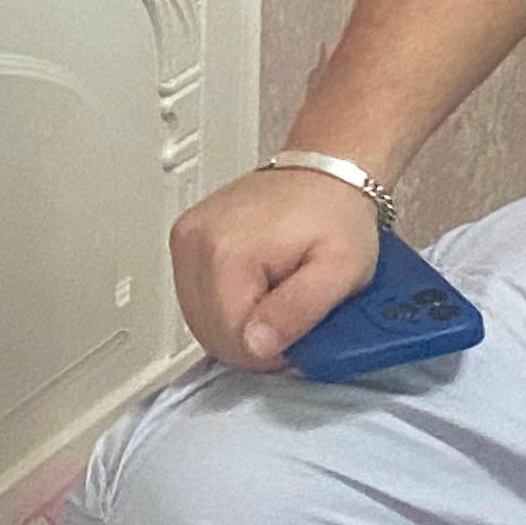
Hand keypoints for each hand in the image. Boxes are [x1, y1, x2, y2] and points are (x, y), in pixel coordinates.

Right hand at [169, 162, 382, 368]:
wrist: (324, 174)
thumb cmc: (337, 217)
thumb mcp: (340, 271)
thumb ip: (299, 312)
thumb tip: (256, 346)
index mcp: (227, 251)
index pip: (232, 341)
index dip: (272, 351)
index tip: (299, 330)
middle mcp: (195, 242)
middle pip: (211, 334)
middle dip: (254, 342)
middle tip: (290, 317)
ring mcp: (185, 239)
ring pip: (200, 323)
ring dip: (238, 327)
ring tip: (274, 300)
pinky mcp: (185, 240)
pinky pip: (195, 302)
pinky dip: (224, 310)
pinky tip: (253, 292)